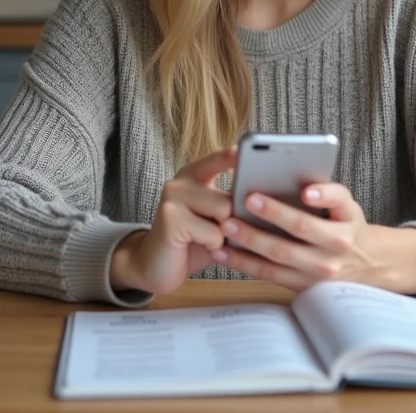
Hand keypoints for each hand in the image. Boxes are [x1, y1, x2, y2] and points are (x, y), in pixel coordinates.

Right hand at [110, 146, 235, 295]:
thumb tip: (260, 202)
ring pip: (224, 211)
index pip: (218, 159)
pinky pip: (213, 233)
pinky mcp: (170, 217)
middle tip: (219, 232)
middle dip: (235, 220)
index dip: (233, 155)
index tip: (244, 149)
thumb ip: (232, 206)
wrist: (155, 266)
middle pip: (230, 195)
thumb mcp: (215, 220)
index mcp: (194, 175)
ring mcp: (172, 196)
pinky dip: (213, 246)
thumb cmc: (193, 243)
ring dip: (225, 235)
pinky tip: (196, 245)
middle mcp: (181, 181)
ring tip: (207, 239)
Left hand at [209, 182, 395, 291]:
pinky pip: (268, 274)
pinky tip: (222, 251)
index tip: (305, 191)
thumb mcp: (346, 206)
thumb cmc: (345, 224)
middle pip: (302, 228)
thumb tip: (288, 179)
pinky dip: (243, 262)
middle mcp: (337, 246)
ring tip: (227, 225)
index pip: (338, 202)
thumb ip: (325, 193)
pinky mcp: (302, 286)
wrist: (365, 264)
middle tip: (246, 199)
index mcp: (348, 219)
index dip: (323, 196)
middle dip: (273, 214)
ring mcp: (320, 271)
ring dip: (250, 241)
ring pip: (280, 256)